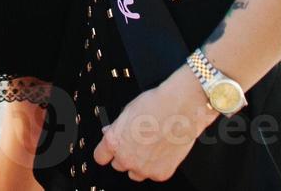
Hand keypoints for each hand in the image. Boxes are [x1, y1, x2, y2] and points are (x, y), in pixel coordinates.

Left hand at [93, 67, 216, 181]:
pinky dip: (158, 166)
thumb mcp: (127, 111)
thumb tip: (110, 132)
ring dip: (140, 164)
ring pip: (135, 173)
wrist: (180, 108)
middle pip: (119, 165)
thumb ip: (116, 127)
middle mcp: (126, 158)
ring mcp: (143, 168)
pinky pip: (154, 174)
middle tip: (138, 144)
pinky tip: (162, 151)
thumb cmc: (155, 105)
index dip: (106, 153)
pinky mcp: (160, 173)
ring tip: (151, 148)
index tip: (109, 152)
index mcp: (114, 142)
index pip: (100, 157)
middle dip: (126, 156)